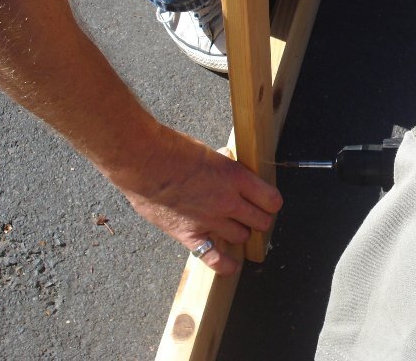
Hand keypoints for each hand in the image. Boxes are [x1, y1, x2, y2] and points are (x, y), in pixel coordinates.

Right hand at [117, 126, 282, 274]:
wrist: (143, 160)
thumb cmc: (173, 149)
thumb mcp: (210, 153)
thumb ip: (224, 168)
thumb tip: (228, 170)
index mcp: (236, 177)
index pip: (271, 200)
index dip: (271, 202)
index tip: (267, 202)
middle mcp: (228, 201)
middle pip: (260, 221)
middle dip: (259, 219)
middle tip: (252, 216)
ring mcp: (210, 220)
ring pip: (241, 237)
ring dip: (241, 233)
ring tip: (235, 228)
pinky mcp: (189, 234)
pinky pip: (214, 257)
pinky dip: (225, 264)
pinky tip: (231, 264)